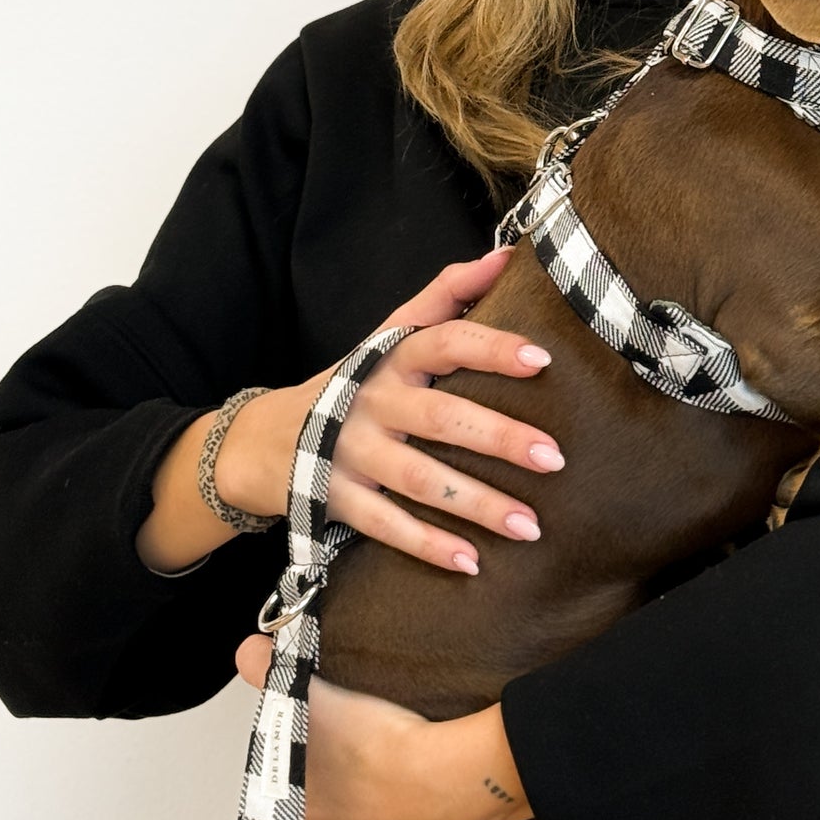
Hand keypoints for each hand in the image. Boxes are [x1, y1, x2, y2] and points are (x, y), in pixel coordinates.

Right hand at [215, 247, 564, 573]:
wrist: (263, 439)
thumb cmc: (355, 383)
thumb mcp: (390, 334)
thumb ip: (447, 295)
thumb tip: (508, 255)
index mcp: (392, 358)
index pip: (446, 341)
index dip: (492, 347)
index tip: (542, 361)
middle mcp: (372, 401)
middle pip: (442, 418)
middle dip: (500, 438)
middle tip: (555, 459)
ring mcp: (350, 451)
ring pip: (420, 478)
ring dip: (478, 504)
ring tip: (531, 526)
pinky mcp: (333, 497)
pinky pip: (386, 525)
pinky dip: (428, 545)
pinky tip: (472, 563)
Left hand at [235, 635, 532, 819]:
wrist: (446, 780)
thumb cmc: (378, 747)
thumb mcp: (318, 701)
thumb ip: (275, 676)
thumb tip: (247, 652)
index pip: (294, 802)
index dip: (315, 780)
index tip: (340, 760)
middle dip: (342, 808)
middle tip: (369, 772)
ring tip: (395, 792)